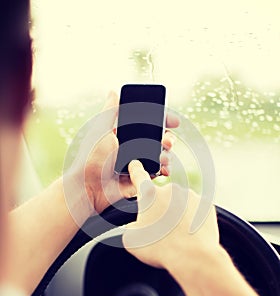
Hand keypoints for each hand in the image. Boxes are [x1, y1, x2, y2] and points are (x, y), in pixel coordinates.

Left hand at [83, 91, 179, 213]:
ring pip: (161, 156)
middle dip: (169, 139)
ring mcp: (137, 163)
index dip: (163, 121)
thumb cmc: (91, 157)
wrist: (88, 187)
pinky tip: (164, 170)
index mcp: (124, 134)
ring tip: (163, 157)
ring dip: (167, 155)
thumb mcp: (100, 130)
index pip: (148, 124)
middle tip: (167, 141)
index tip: (173, 121)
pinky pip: (157, 173)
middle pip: (159, 140)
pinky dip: (164, 170)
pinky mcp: (140, 178)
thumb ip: (109, 112)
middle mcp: (132, 147)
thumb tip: (112, 91)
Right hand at [122, 160, 219, 269]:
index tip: (135, 164)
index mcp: (150, 196)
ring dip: (177, 214)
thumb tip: (138, 224)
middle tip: (162, 230)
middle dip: (161, 209)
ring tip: (178, 234)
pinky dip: (192, 218)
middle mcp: (170, 190)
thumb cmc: (161, 249)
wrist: (193, 257)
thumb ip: (132, 225)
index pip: (139, 176)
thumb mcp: (132, 239)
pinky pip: (196, 209)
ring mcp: (190, 196)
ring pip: (180, 203)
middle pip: (162, 197)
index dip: (135, 170)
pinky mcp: (206, 205)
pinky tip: (190, 232)